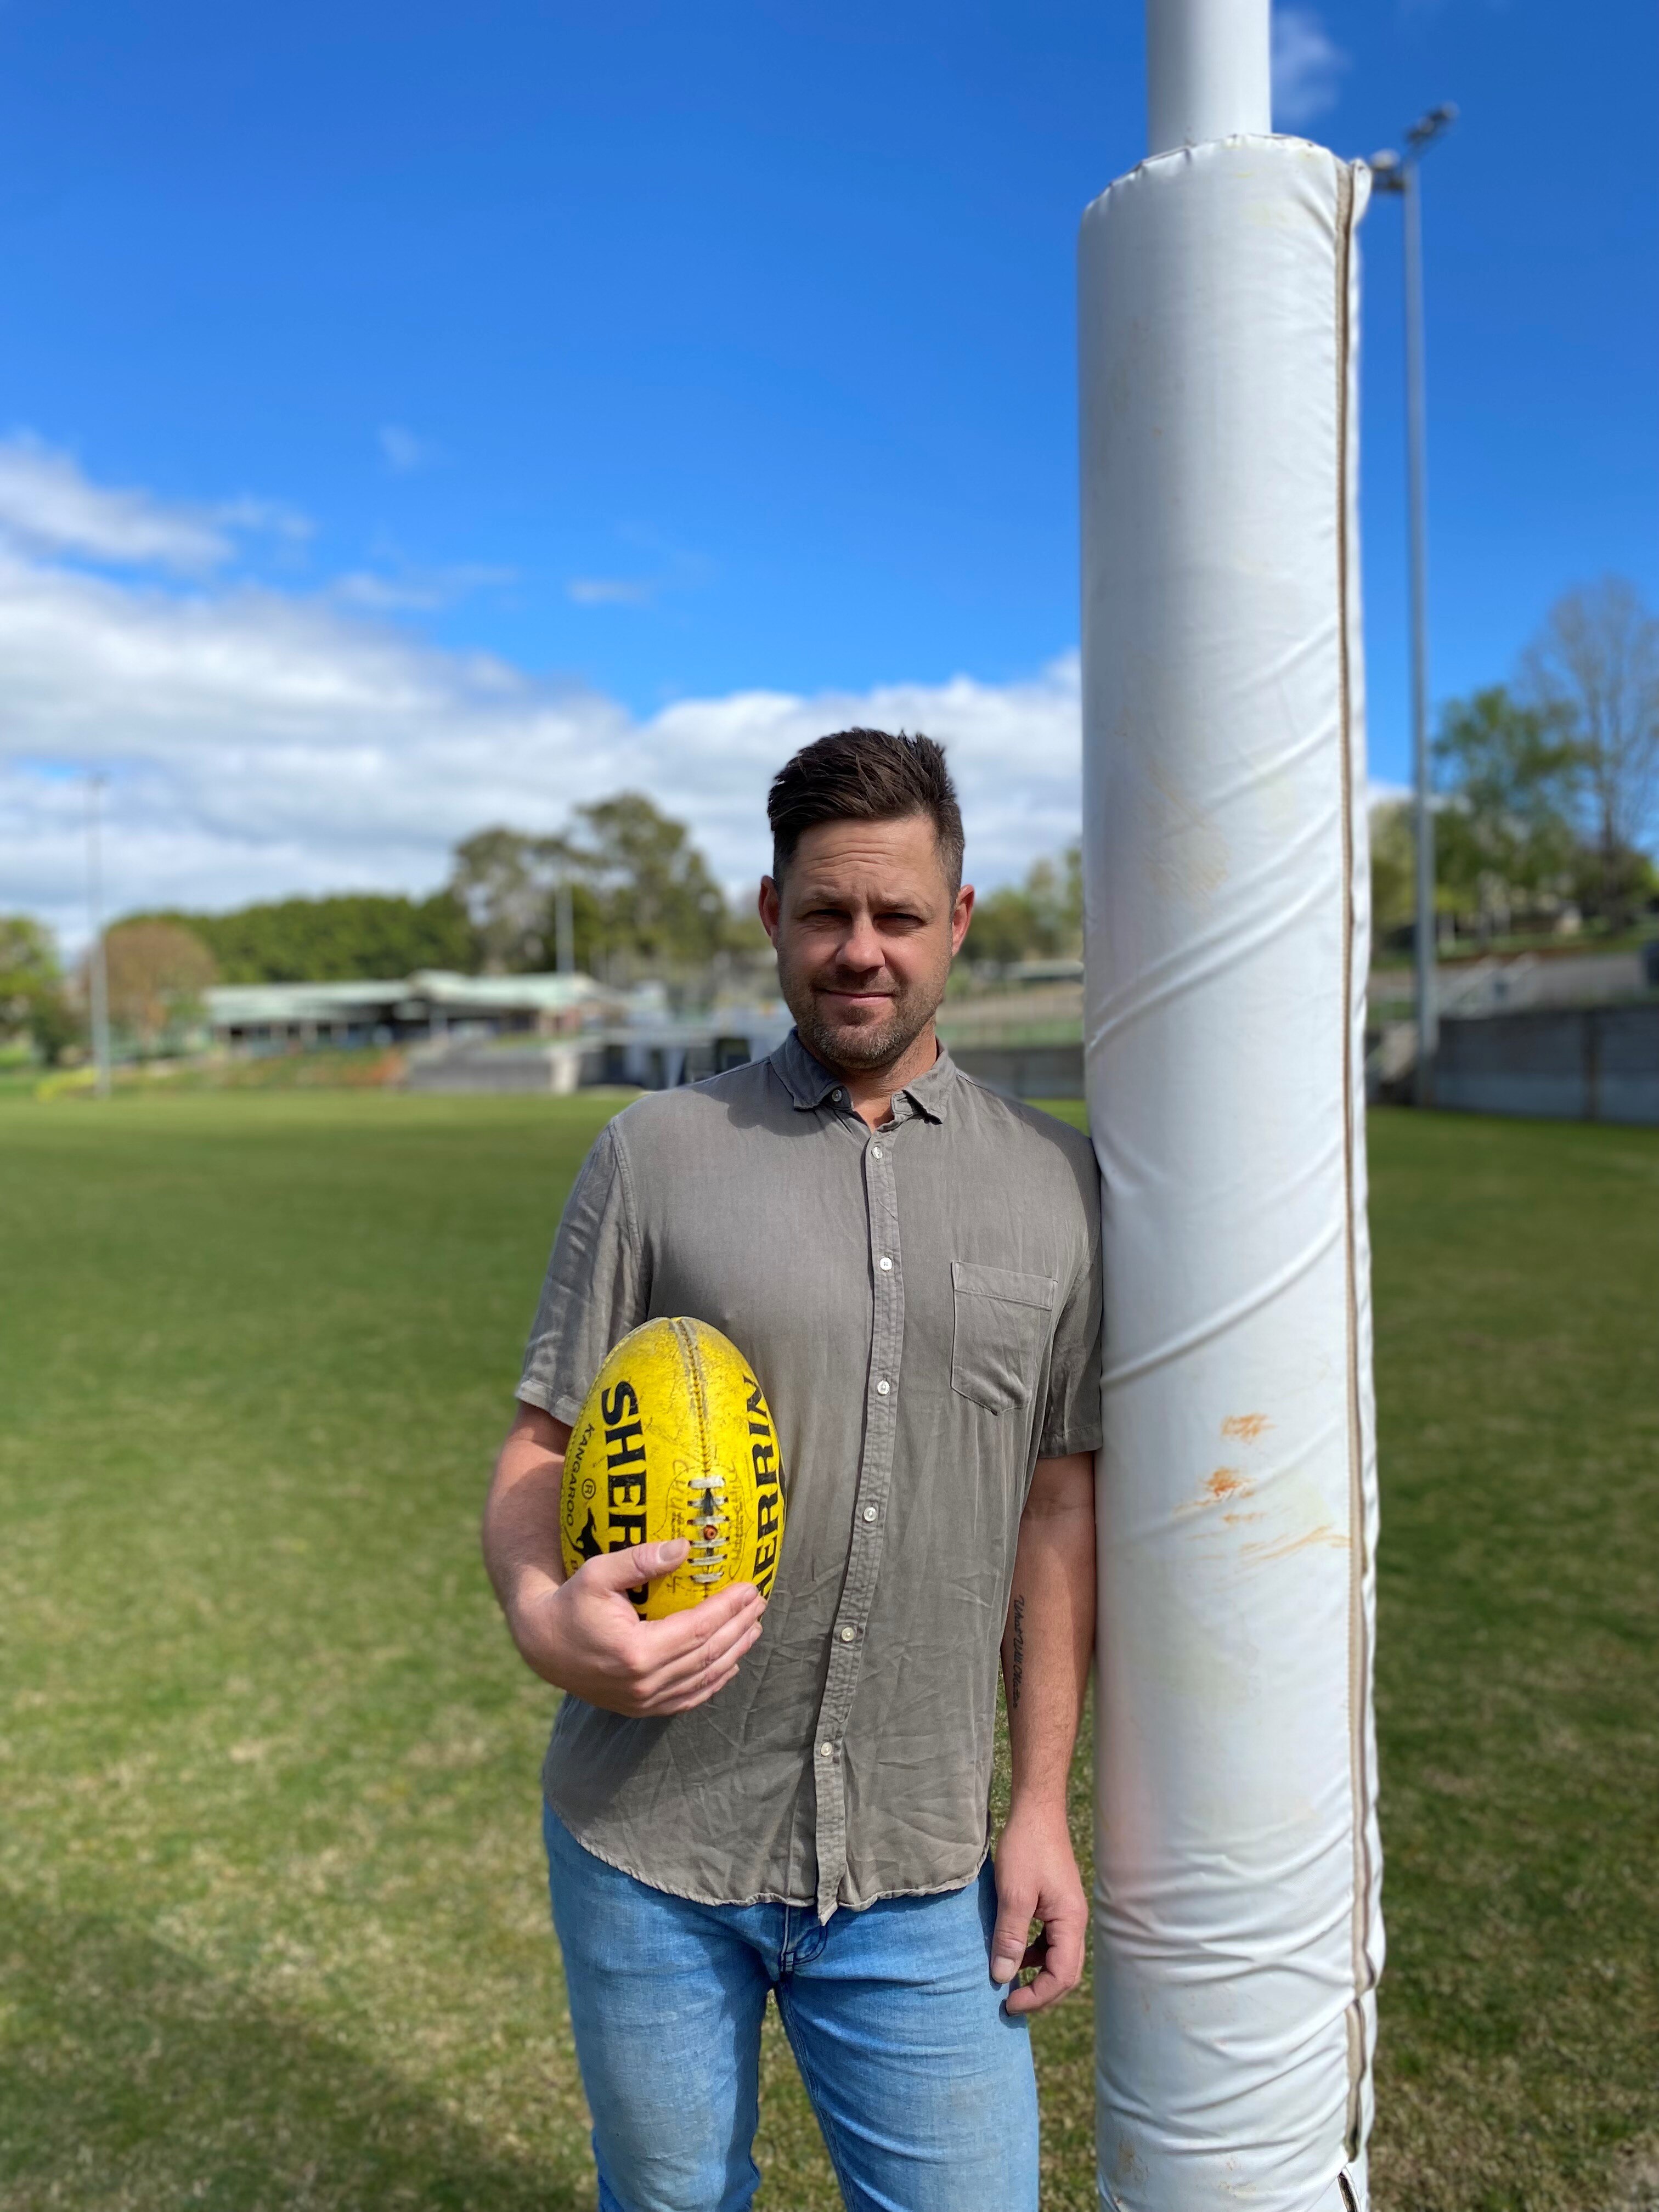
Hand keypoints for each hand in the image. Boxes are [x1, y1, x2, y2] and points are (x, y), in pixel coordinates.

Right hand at [511, 1540, 764, 1717]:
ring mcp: (643, 1701)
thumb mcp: (599, 1573)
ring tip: (753, 1628)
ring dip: (733, 1652)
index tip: (751, 1588)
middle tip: (760, 1603)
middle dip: (739, 1627)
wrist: (543, 1646)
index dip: (728, 1609)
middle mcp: (644, 1683)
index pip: (698, 1629)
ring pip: (703, 1679)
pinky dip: (713, 1681)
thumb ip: (641, 1560)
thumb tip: (684, 1547)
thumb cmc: (571, 1602)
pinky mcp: (641, 1708)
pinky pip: (687, 1698)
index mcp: (637, 1651)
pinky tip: (730, 1663)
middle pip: (707, 1654)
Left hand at [990, 1798, 1087, 2014]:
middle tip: (1009, 2002)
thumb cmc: (1025, 1848)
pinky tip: (1014, 1951)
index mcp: (1070, 1922)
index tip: (1007, 2003)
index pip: (1062, 1975)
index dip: (1037, 1997)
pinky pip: (1049, 1940)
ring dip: (1036, 1974)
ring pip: (1058, 1957)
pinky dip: (1033, 1953)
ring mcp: (1067, 1912)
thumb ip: (1010, 1937)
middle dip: (1040, 1992)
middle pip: (1065, 1972)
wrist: (1036, 1810)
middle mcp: (1075, 1921)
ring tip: (1008, 1982)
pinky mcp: (1056, 1903)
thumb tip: (1002, 1977)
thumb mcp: (1013, 1895)